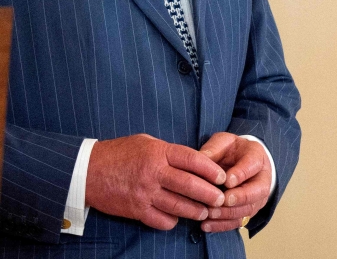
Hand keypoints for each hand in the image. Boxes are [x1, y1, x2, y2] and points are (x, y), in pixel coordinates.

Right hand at [86, 134, 226, 229]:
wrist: (86, 171)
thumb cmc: (119, 153)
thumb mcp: (146, 143)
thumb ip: (169, 151)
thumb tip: (193, 160)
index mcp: (159, 153)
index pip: (193, 160)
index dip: (211, 170)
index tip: (222, 176)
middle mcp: (154, 173)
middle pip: (190, 185)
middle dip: (209, 194)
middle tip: (221, 198)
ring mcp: (144, 193)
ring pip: (178, 205)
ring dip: (195, 210)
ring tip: (205, 212)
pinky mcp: (135, 210)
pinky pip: (160, 220)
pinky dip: (172, 221)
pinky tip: (177, 218)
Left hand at [198, 132, 271, 232]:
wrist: (241, 161)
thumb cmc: (232, 150)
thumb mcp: (224, 142)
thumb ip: (214, 148)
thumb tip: (200, 159)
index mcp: (257, 156)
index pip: (252, 166)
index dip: (241, 174)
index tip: (227, 181)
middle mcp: (262, 178)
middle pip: (257, 191)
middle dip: (240, 198)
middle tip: (222, 200)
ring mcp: (257, 197)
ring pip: (248, 209)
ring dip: (229, 214)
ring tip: (209, 214)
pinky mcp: (248, 210)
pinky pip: (239, 222)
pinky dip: (223, 226)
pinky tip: (206, 225)